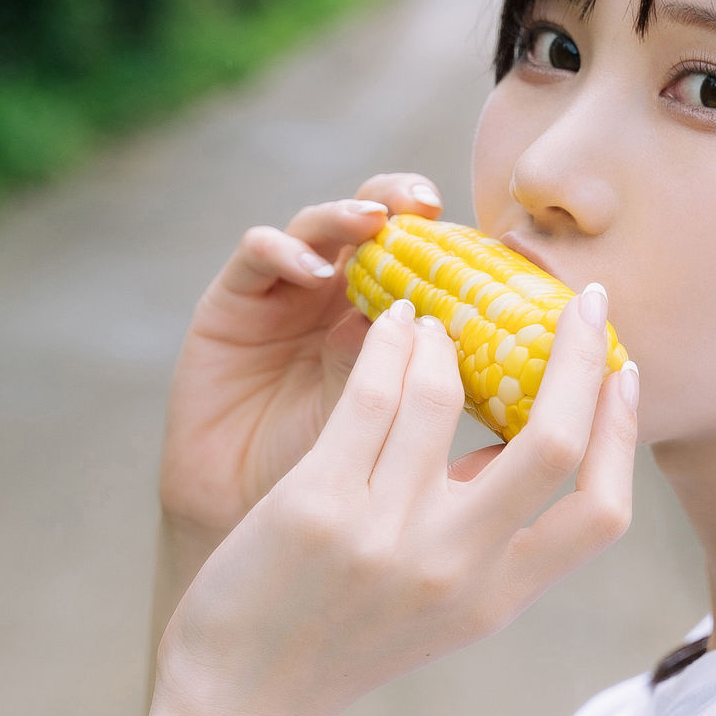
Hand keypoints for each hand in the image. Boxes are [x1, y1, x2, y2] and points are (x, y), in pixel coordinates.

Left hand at [156, 286, 636, 715]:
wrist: (242, 701)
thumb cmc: (343, 644)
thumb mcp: (441, 609)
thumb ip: (489, 534)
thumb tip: (525, 433)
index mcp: (497, 598)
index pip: (603, 512)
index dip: (625, 434)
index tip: (626, 372)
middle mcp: (452, 568)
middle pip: (550, 445)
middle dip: (578, 356)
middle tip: (583, 298)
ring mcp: (383, 537)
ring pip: (443, 395)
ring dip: (446, 339)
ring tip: (436, 320)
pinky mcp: (315, 506)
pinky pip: (371, 396)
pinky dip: (389, 344)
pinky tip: (390, 323)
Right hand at [158, 173, 442, 542]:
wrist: (251, 516)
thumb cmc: (336, 482)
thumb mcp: (390, 429)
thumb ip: (420, 385)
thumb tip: (473, 352)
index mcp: (394, 317)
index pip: (425, 254)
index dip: (451, 237)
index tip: (482, 236)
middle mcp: (341, 293)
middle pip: (373, 219)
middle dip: (398, 199)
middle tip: (424, 202)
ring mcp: (286, 291)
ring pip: (318, 225)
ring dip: (345, 214)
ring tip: (372, 223)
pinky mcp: (233, 300)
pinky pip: (257, 253)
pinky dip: (284, 251)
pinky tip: (312, 272)